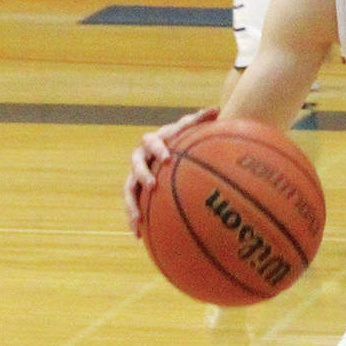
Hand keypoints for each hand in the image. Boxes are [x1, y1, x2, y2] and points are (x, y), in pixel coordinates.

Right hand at [124, 107, 217, 235]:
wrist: (169, 150)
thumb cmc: (183, 139)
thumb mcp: (191, 129)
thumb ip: (200, 120)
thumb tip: (216, 109)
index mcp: (153, 142)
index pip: (152, 142)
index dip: (157, 148)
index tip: (167, 157)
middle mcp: (141, 158)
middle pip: (135, 165)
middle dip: (142, 174)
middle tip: (152, 184)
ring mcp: (136, 176)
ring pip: (129, 190)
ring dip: (131, 205)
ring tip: (137, 221)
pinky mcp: (138, 192)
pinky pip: (134, 205)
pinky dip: (135, 220)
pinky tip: (139, 236)